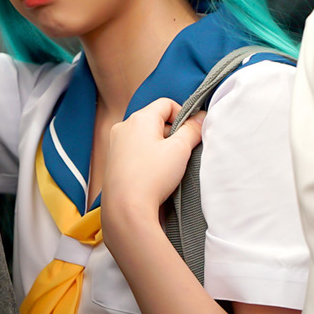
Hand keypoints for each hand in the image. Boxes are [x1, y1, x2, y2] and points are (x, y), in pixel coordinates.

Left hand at [102, 98, 203, 240]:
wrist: (125, 208)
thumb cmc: (151, 177)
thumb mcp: (179, 150)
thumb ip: (192, 130)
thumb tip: (200, 118)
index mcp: (139, 118)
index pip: (166, 104)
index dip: (183, 115)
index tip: (191, 134)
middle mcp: (123, 126)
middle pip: (155, 120)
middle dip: (172, 133)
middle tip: (182, 153)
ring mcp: (115, 144)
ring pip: (145, 136)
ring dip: (160, 146)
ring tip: (167, 167)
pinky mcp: (113, 160)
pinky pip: (135, 150)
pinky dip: (147, 157)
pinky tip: (154, 174)